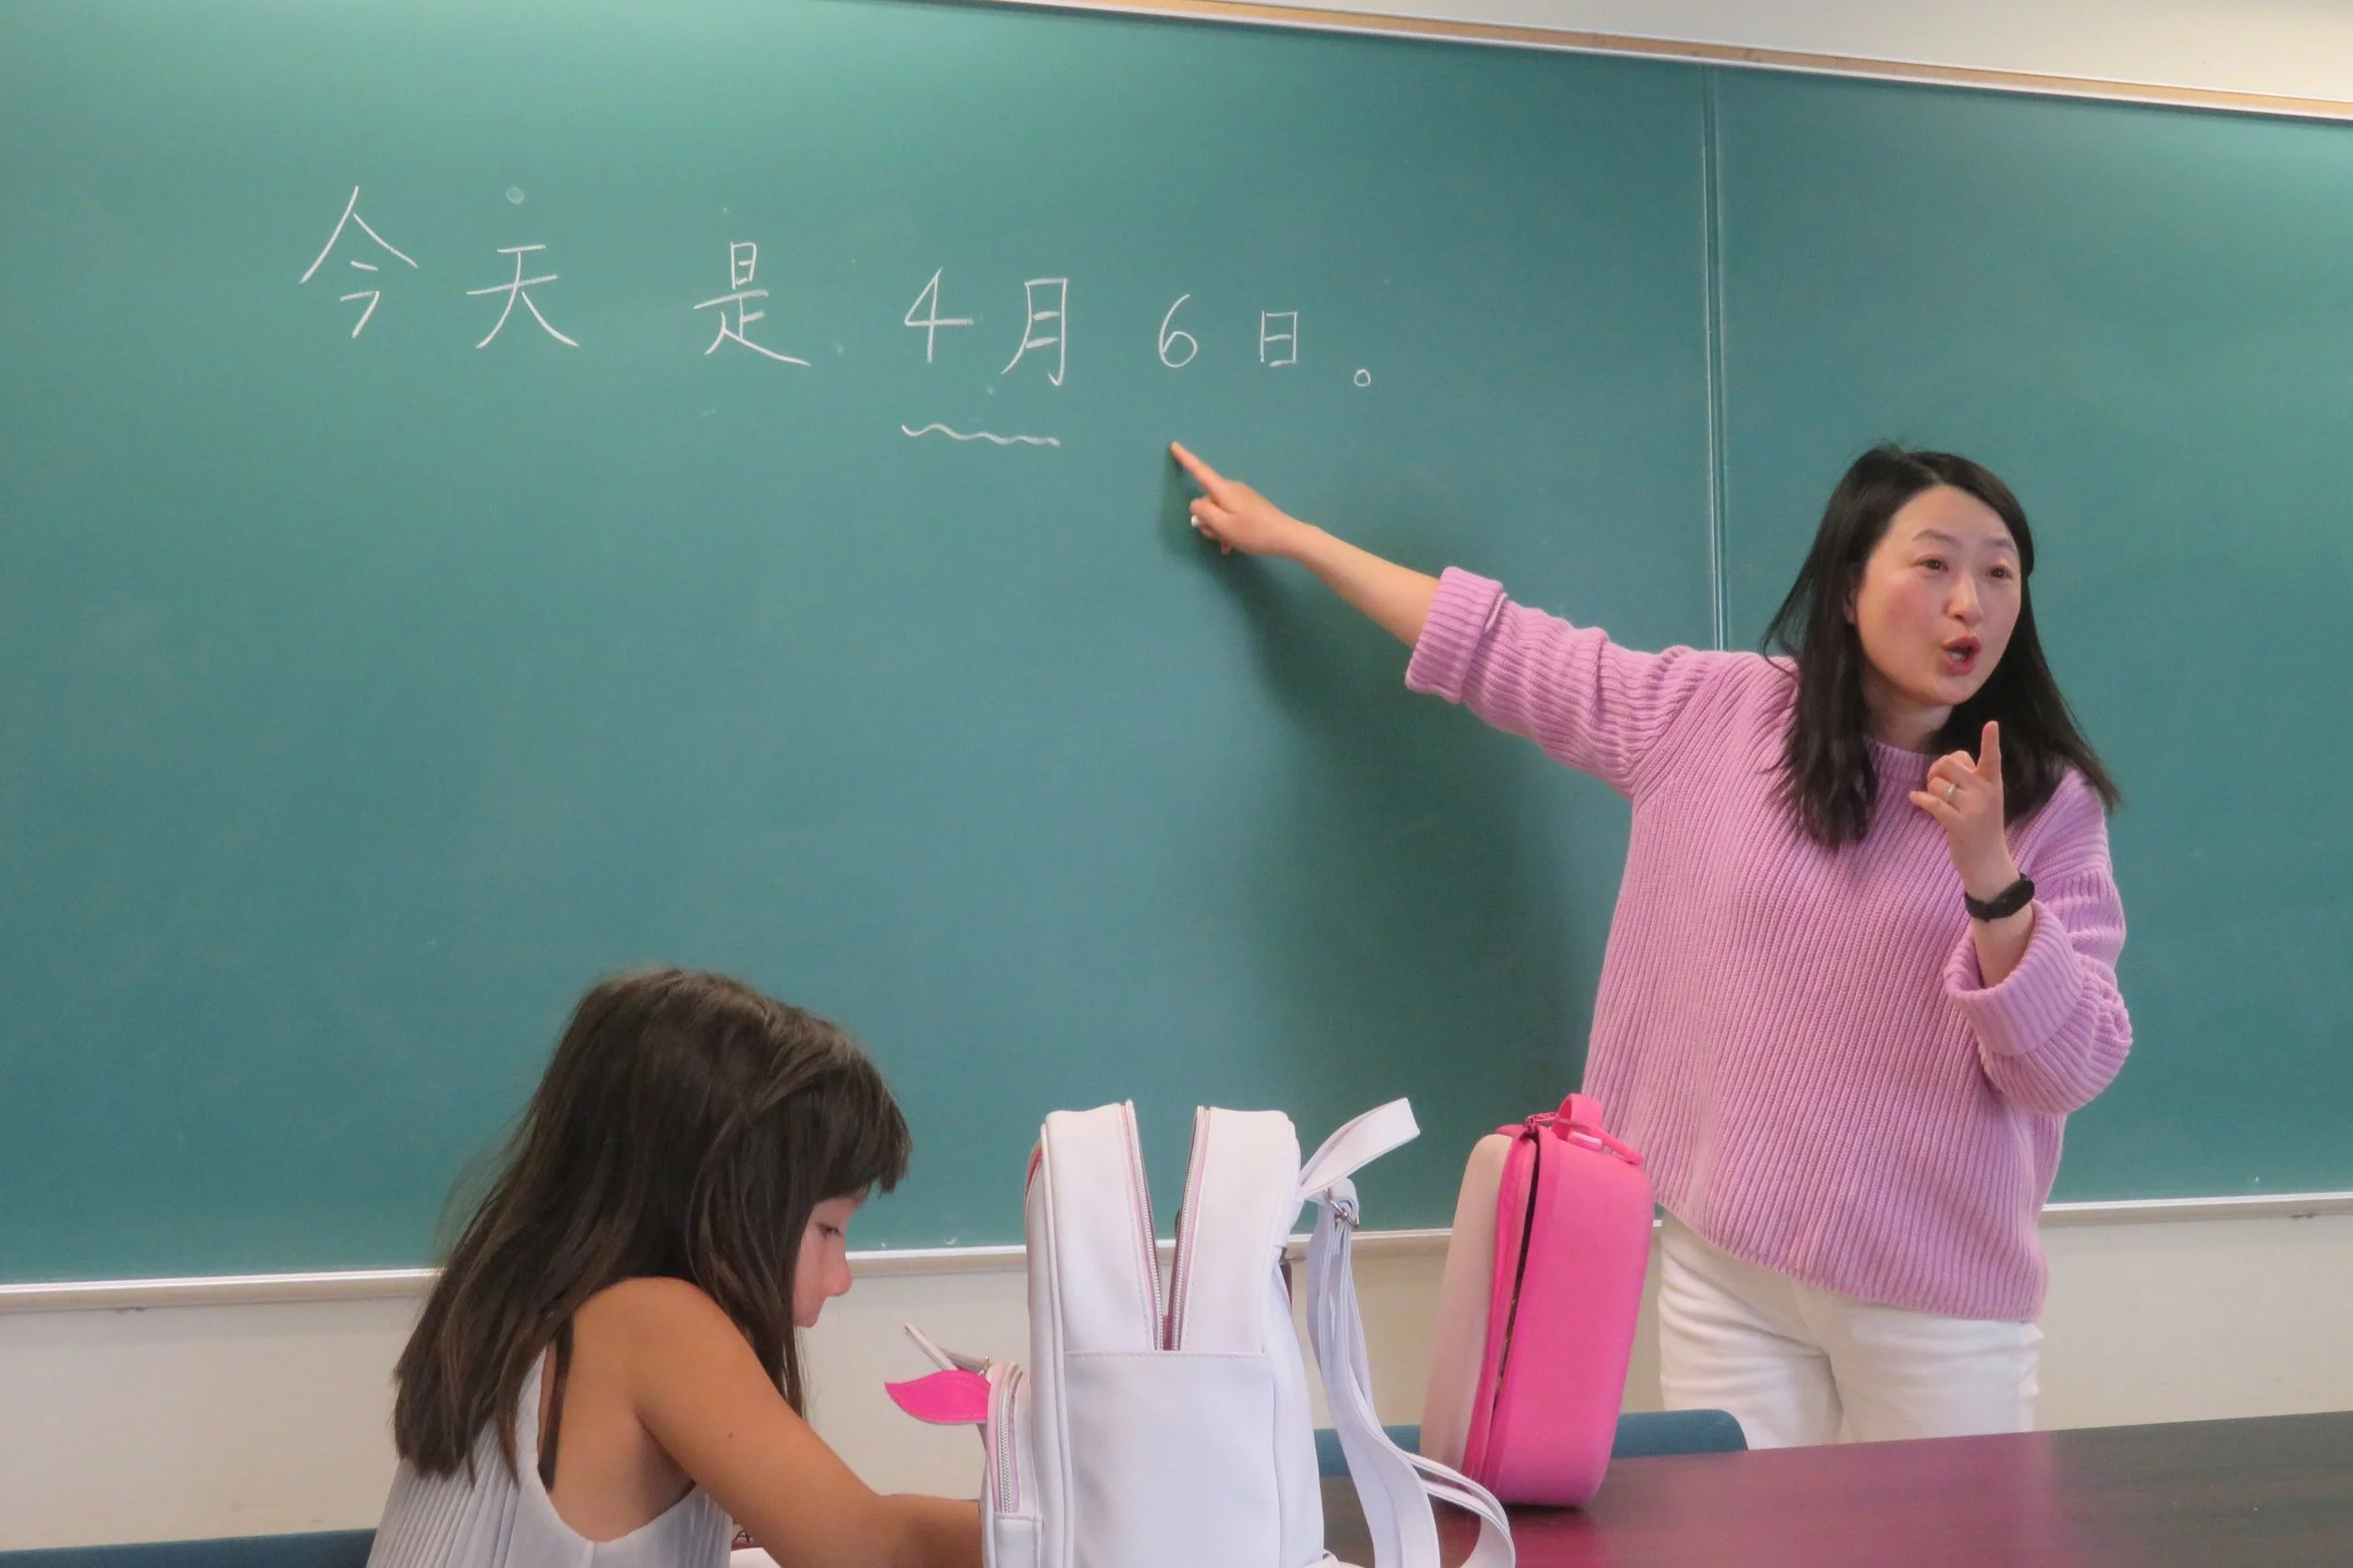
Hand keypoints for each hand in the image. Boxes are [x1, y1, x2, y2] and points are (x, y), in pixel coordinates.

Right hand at [1170, 442, 1314, 557]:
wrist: (1286, 535)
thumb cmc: (1253, 532)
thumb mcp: (1223, 526)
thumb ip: (1204, 513)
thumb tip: (1195, 505)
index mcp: (1224, 490)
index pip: (1200, 471)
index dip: (1185, 459)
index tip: (1174, 445)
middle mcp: (1232, 488)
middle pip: (1207, 499)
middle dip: (1205, 518)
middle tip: (1217, 537)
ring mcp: (1242, 495)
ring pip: (1218, 509)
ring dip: (1217, 526)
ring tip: (1227, 543)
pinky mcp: (1249, 504)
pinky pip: (1229, 513)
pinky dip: (1226, 527)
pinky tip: (1232, 543)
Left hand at [1910, 720, 2019, 900]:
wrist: (1988, 861)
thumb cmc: (1982, 825)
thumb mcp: (1986, 798)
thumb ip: (1972, 778)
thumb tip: (1946, 763)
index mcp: (1993, 783)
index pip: (1993, 758)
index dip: (1991, 740)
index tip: (1992, 724)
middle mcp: (1986, 793)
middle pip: (1949, 762)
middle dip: (1936, 768)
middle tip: (1935, 780)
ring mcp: (1974, 810)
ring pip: (1938, 783)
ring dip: (1929, 789)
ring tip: (1935, 799)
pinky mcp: (1959, 825)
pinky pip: (1933, 803)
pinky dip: (1919, 799)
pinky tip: (1914, 798)